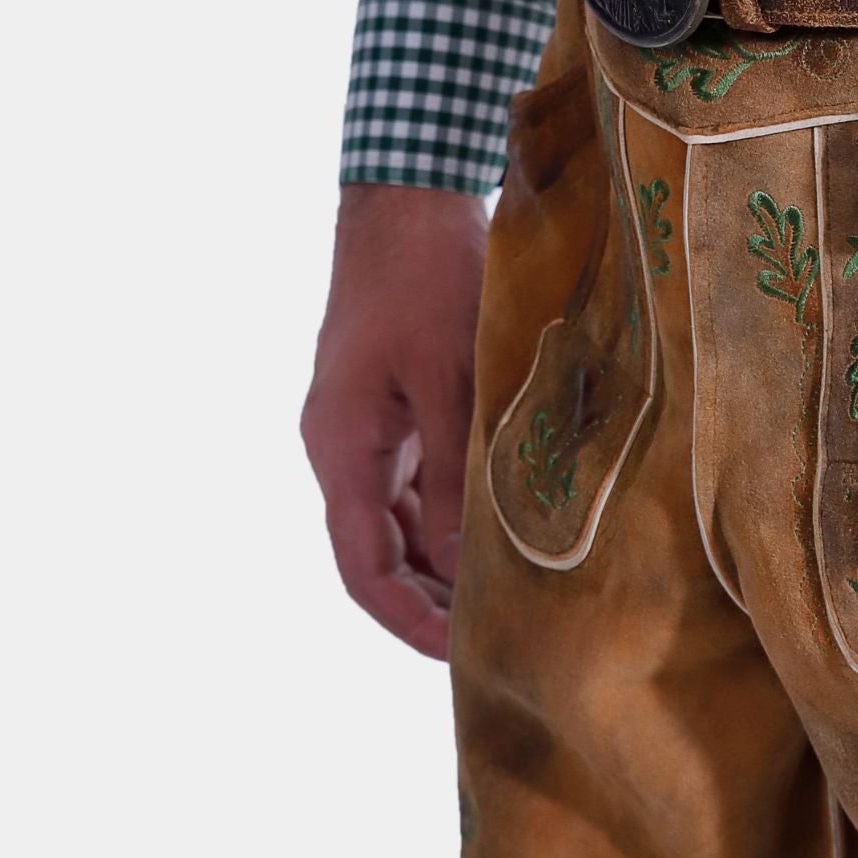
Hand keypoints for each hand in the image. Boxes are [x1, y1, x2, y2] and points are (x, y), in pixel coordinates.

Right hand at [302, 184, 488, 658]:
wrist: (405, 200)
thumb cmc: (426, 276)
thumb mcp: (449, 376)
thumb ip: (453, 471)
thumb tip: (462, 564)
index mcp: (343, 448)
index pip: (364, 568)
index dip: (409, 622)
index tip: (461, 657)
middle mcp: (345, 450)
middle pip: (380, 556)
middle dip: (434, 605)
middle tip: (503, 641)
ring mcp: (367, 432)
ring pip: (402, 526)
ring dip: (447, 565)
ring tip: (514, 600)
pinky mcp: (393, 410)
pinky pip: (417, 486)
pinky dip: (453, 519)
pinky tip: (503, 534)